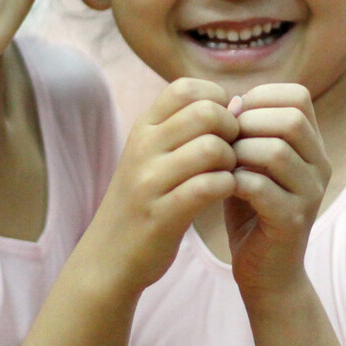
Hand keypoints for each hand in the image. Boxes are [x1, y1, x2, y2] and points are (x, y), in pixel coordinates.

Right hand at [87, 77, 238, 295]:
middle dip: (232, 130)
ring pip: (212, 148)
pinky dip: (227, 187)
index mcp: (143, 128)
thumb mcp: (153, 156)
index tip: (223, 125)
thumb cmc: (145, 201)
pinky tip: (223, 194)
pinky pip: (208, 187)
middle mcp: (143, 148)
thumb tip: (238, 102)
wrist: (108, 258)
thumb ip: (187, 128)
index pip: (186, 88)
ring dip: (232, 161)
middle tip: (232, 152)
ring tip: (228, 174)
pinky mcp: (162, 215)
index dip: (216, 99)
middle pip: (206, 113)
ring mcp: (150, 181)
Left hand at [224, 84, 330, 298]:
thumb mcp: (249, 161)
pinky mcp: (293, 221)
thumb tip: (230, 100)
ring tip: (221, 164)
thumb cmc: (251, 209)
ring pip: (277, 151)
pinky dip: (234, 182)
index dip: (260, 97)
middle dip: (248, 122)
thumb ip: (244, 131)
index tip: (232, 116)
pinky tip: (222, 187)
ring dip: (239, 152)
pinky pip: (262, 188)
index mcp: (313, 145)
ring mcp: (311, 194)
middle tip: (223, 140)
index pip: (298, 96)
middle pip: (292, 119)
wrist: (266, 272)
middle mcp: (320, 165)